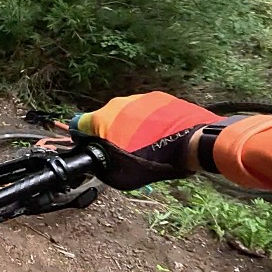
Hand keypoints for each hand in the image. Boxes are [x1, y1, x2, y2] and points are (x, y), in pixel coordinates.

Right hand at [69, 92, 217, 189]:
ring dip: (130, 126)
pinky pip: (146, 110)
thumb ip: (103, 165)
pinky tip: (160, 135)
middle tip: (123, 151)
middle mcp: (117, 104)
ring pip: (126, 113)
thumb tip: (99, 163)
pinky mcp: (159, 97)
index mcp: (102, 120)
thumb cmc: (155, 160)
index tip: (91, 148)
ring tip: (146, 144)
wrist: (192, 141)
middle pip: (105, 118)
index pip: (78, 125)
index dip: (82, 138)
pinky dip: (148, 121)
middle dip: (110, 133)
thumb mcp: (122, 174)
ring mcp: (139, 98)